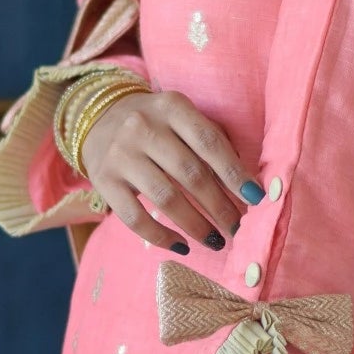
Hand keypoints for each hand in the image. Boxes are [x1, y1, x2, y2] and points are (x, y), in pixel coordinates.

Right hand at [79, 89, 263, 251]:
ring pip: (166, 198)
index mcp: (171, 107)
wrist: (96, 118)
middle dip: (220, 206)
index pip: (209, 142)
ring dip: (196, 225)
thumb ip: (210, 141)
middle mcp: (144, 127)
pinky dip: (161, 236)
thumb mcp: (181, 117)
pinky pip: (134, 217)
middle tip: (238, 228)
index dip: (235, 172)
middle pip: (190, 173)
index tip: (256, 198)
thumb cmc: (155, 123)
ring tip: (216, 240)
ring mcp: (121, 155)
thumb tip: (244, 185)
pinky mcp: (104, 180)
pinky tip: (182, 246)